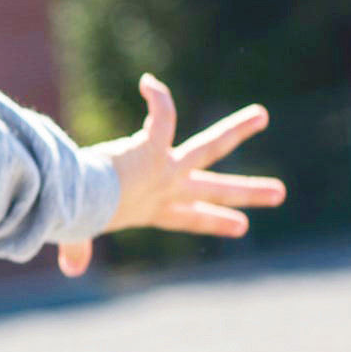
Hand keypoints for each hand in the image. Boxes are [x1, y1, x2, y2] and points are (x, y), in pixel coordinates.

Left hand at [59, 74, 288, 276]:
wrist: (79, 201)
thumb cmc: (76, 215)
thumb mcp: (79, 232)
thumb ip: (76, 248)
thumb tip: (70, 269)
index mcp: (151, 210)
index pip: (189, 217)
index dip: (214, 221)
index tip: (240, 226)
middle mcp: (167, 190)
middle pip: (215, 188)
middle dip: (248, 192)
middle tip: (280, 192)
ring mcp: (166, 169)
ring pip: (210, 147)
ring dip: (236, 129)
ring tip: (261, 115)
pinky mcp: (156, 149)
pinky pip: (165, 116)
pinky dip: (159, 98)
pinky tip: (148, 82)